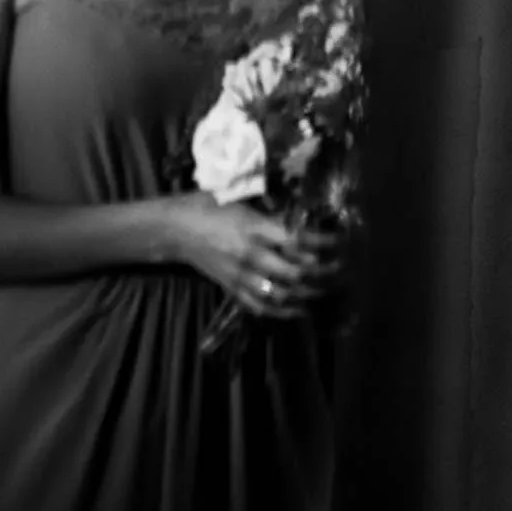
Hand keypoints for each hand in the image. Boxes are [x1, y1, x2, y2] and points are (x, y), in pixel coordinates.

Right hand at [165, 196, 338, 320]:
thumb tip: (297, 215)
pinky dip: (282, 311)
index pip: (296, 239)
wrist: (171, 229)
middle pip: (294, 272)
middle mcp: (249, 254)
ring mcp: (239, 274)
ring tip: (324, 289)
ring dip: (306, 294)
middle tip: (338, 269)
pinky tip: (299, 309)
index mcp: (252, 228)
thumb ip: (267, 211)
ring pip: (280, 292)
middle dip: (321, 272)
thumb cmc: (203, 206)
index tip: (339, 241)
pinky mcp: (231, 287)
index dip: (322, 242)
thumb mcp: (237, 199)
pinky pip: (260, 306)